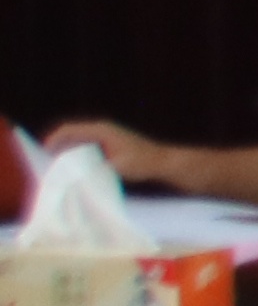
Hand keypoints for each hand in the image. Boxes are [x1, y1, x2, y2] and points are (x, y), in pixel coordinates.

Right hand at [45, 118, 174, 184]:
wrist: (165, 163)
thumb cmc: (143, 163)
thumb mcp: (117, 167)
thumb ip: (95, 170)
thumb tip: (76, 176)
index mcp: (101, 130)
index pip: (69, 129)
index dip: (53, 140)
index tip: (43, 153)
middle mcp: (101, 130)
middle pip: (70, 135)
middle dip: (57, 148)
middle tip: (47, 164)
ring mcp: (105, 137)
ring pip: (78, 143)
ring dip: (67, 154)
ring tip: (57, 169)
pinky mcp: (109, 146)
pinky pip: (87, 149)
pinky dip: (78, 157)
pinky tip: (74, 171)